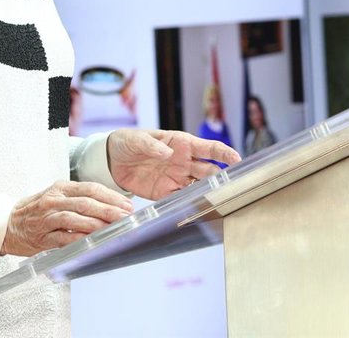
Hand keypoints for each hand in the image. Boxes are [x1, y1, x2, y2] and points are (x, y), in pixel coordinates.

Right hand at [1, 181, 133, 256]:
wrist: (6, 223)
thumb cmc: (35, 210)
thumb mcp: (57, 196)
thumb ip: (79, 199)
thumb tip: (109, 206)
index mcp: (61, 188)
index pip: (91, 188)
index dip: (111, 196)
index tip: (126, 204)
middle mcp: (54, 200)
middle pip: (86, 202)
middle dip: (109, 210)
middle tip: (125, 216)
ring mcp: (47, 218)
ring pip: (75, 218)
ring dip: (96, 224)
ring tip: (112, 228)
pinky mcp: (42, 236)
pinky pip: (63, 237)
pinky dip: (79, 239)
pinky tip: (92, 241)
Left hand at [107, 129, 241, 198]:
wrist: (112, 160)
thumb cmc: (128, 142)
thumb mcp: (137, 140)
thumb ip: (152, 145)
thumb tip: (167, 152)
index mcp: (182, 143)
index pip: (209, 148)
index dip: (224, 153)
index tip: (237, 160)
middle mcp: (184, 161)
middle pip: (209, 170)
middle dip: (220, 177)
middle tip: (229, 186)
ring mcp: (177, 178)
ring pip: (200, 186)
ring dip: (208, 192)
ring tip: (217, 200)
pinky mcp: (166, 192)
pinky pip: (182, 199)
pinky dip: (190, 204)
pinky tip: (196, 209)